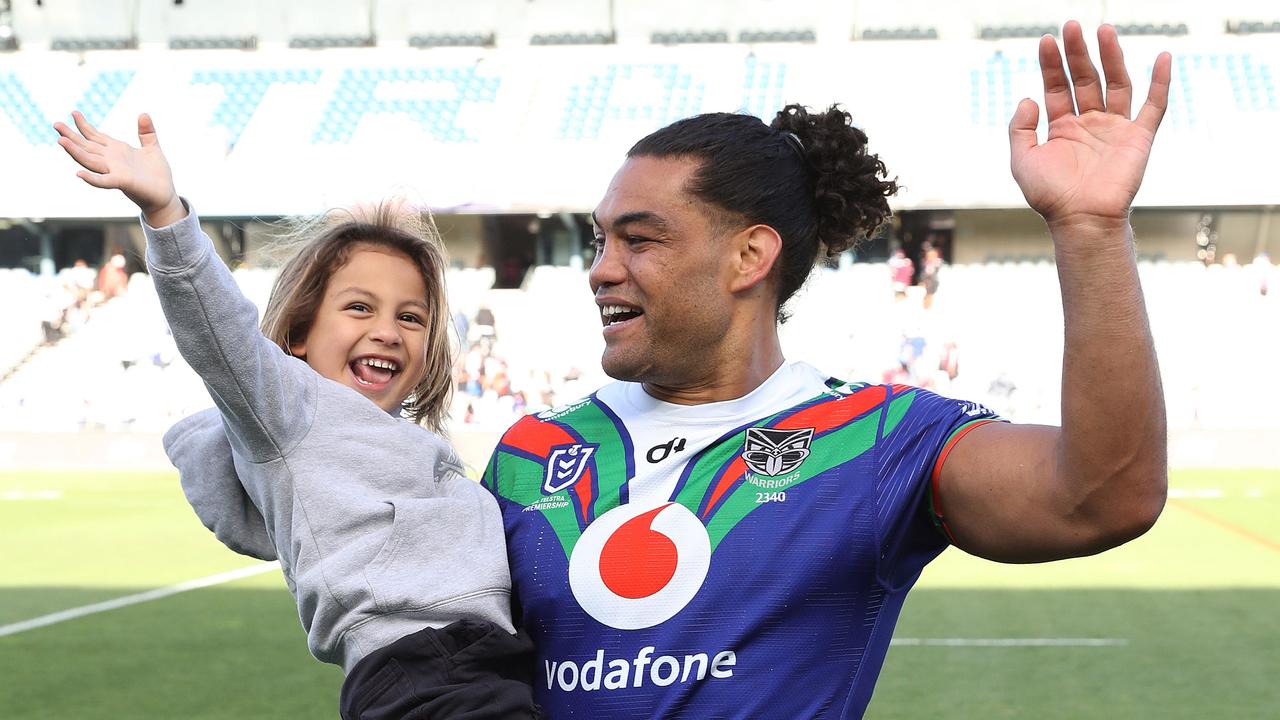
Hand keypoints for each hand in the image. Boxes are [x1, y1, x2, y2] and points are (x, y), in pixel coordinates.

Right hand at [55, 111, 185, 226]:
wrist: (165, 195)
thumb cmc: (157, 174)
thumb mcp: (152, 148)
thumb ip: (146, 132)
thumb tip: (143, 113)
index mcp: (117, 150)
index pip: (96, 136)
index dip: (84, 125)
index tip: (73, 112)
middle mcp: (111, 160)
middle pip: (87, 146)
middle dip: (71, 136)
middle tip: (56, 124)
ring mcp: (115, 171)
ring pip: (90, 160)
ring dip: (75, 152)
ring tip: (60, 141)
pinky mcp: (122, 182)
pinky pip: (104, 181)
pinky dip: (92, 178)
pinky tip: (79, 174)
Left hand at [1009, 22, 1171, 229]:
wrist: (1081, 221)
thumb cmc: (1050, 196)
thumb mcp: (1023, 160)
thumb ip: (1020, 128)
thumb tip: (1029, 96)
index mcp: (1062, 126)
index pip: (1057, 86)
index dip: (1051, 64)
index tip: (1046, 40)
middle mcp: (1089, 122)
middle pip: (1085, 78)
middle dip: (1078, 53)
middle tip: (1072, 26)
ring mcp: (1115, 128)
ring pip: (1116, 84)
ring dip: (1111, 57)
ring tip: (1104, 31)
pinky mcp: (1139, 138)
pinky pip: (1154, 106)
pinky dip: (1161, 82)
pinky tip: (1163, 57)